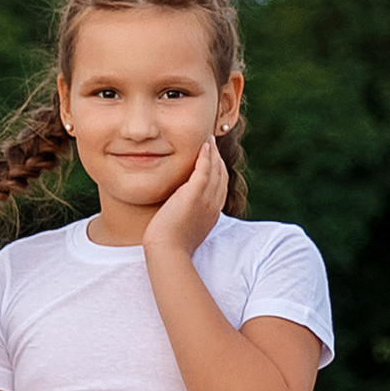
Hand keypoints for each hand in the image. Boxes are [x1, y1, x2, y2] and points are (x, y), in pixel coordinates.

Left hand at [147, 129, 231, 268]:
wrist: (167, 251)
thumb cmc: (170, 245)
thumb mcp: (184, 229)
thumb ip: (187, 216)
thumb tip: (180, 212)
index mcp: (212, 214)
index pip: (220, 187)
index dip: (218, 171)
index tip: (213, 160)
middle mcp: (213, 205)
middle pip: (222, 176)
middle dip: (219, 159)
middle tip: (212, 143)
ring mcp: (206, 199)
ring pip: (216, 170)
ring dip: (214, 152)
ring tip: (209, 139)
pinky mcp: (194, 194)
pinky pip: (205, 169)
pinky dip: (207, 155)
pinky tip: (204, 144)